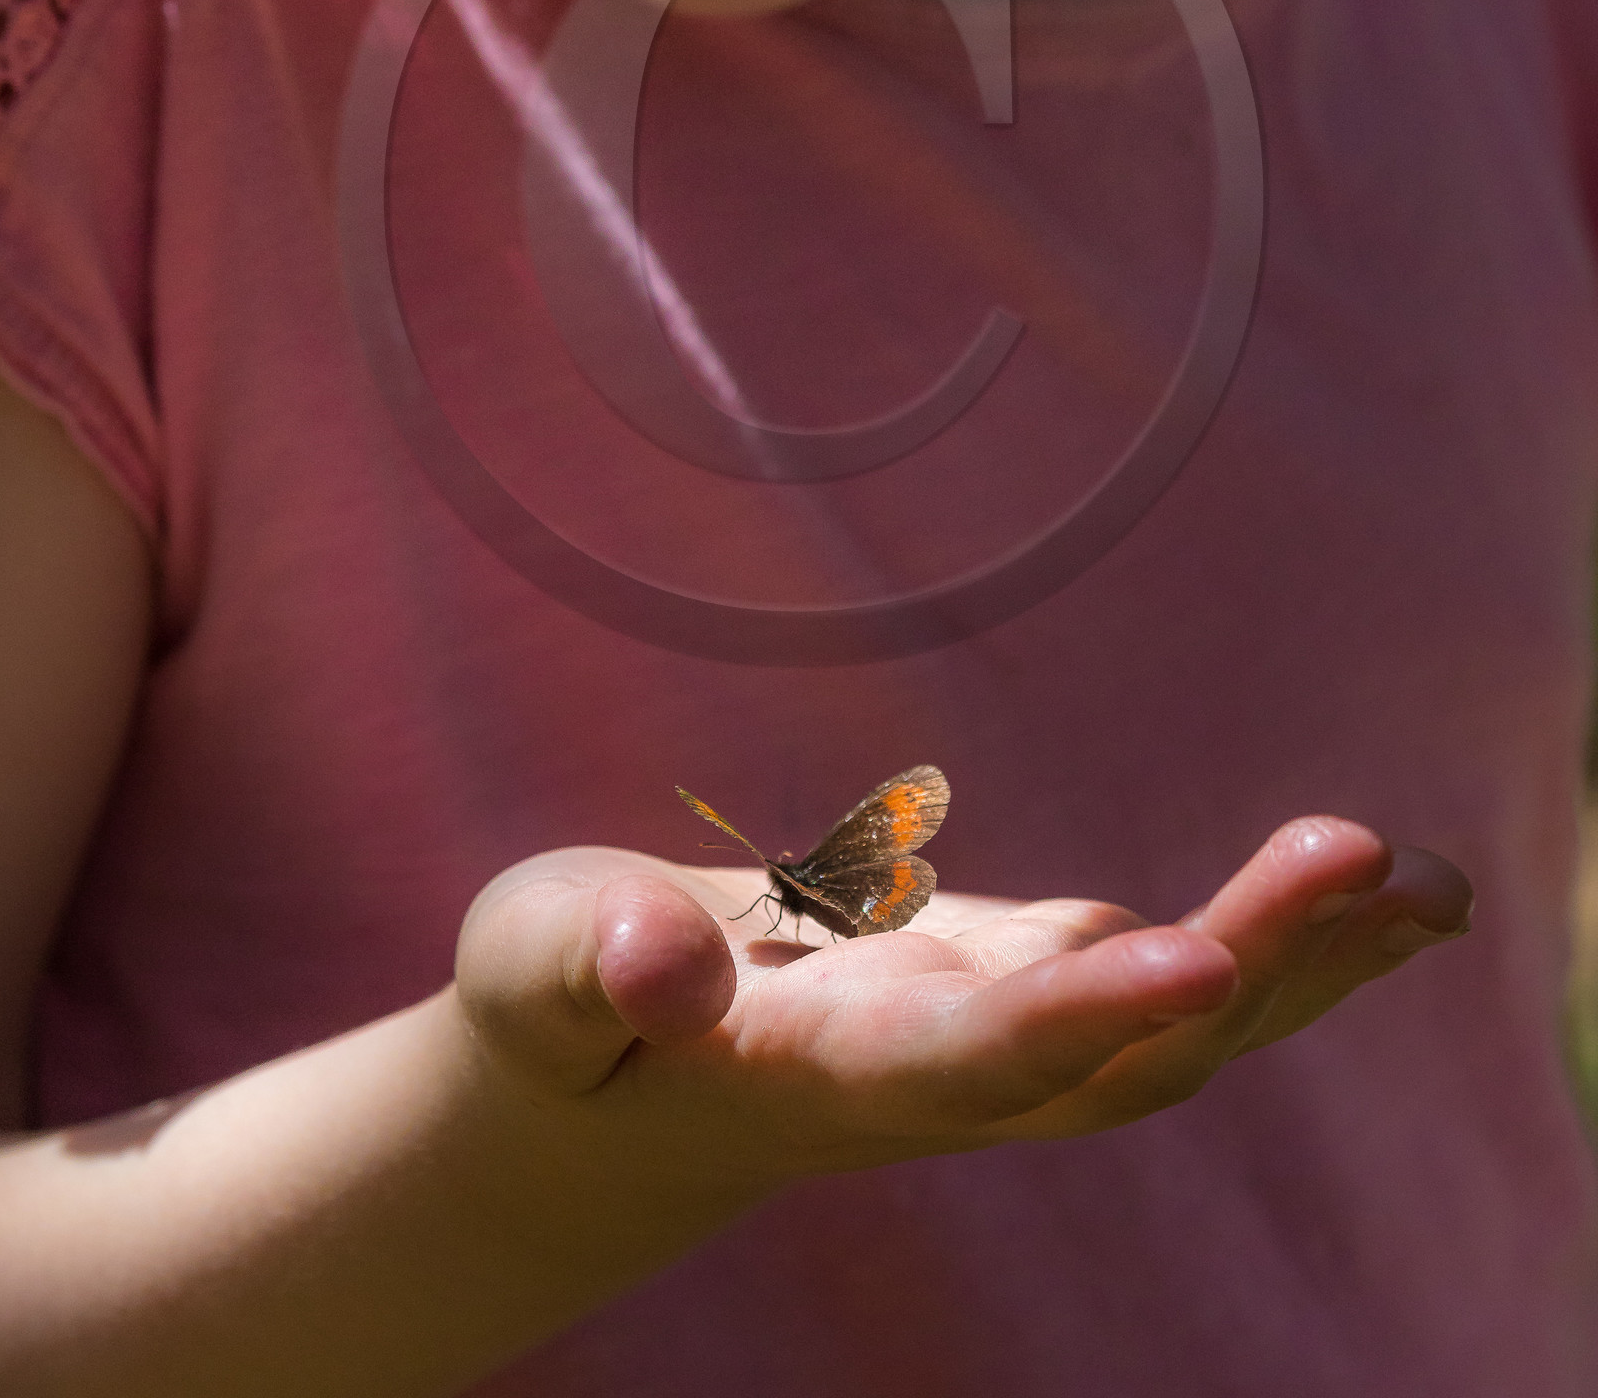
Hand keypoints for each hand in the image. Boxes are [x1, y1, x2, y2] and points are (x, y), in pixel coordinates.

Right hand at [451, 817, 1471, 1204]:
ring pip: (1177, 1036)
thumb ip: (580, 965)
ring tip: (1429, 887)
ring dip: (1306, 969)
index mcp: (817, 1074)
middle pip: (1118, 1064)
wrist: (616, 1096)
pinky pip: (1176, 983)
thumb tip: (660, 956)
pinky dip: (1286, 945)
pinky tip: (1385, 893)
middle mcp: (937, 1077)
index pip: (964, 1064)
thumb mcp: (533, 968)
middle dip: (1250, 974)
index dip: (1075, 1021)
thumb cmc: (561, 1016)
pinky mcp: (1018, 987)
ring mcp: (994, 1038)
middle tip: (1371, 866)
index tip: (1188, 956)